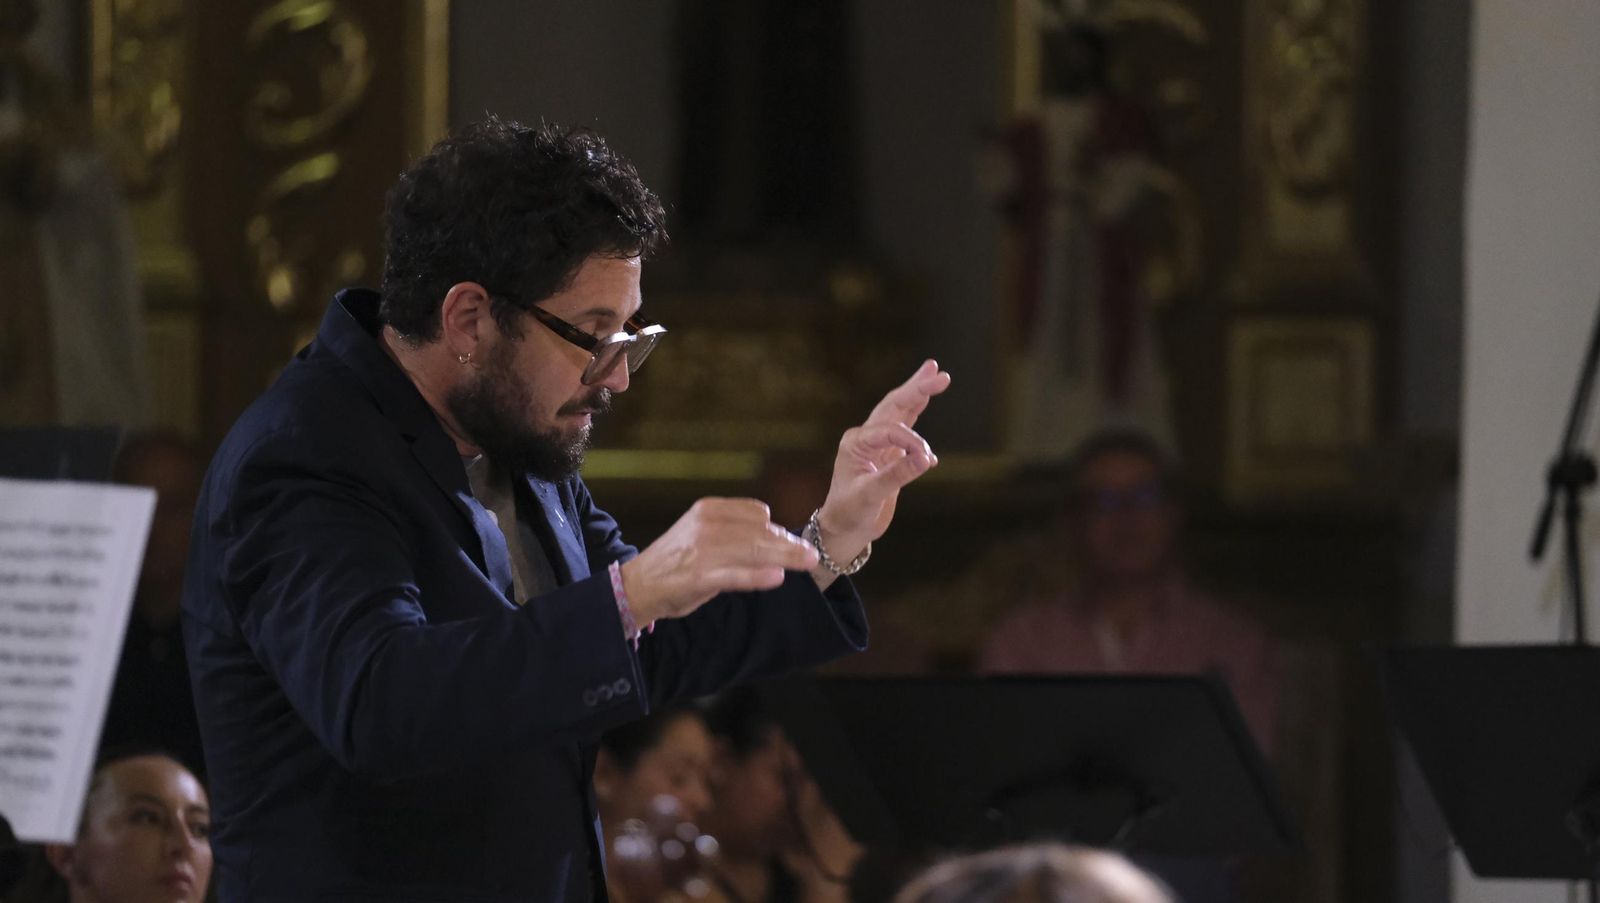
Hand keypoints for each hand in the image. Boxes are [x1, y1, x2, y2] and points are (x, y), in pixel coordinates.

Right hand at [621, 498, 818, 624]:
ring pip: (754, 551)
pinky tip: (777, 577)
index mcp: (709, 509)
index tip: (791, 543)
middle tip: (811, 555)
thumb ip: (734, 531)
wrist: (637, 584)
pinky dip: (758, 576)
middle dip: (789, 545)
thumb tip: (775, 535)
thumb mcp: (702, 533)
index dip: (777, 529)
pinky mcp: (700, 576)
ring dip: (785, 557)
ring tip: (807, 563)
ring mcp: (703, 550)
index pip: (756, 513)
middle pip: (760, 532)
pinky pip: (736, 574)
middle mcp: (707, 524)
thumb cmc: (676, 561)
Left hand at [812, 360, 951, 578]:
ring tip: (935, 374)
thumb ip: (898, 475)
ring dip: (917, 393)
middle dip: (916, 388)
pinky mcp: (888, 454)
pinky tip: (928, 404)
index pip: (890, 430)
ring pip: (900, 412)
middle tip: (937, 371)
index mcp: (856, 442)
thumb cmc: (849, 513)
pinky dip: (918, 416)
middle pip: (894, 405)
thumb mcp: (871, 495)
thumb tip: (927, 459)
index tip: (926, 460)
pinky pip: (905, 430)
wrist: (843, 529)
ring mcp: (876, 444)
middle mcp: (865, 438)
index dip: (911, 442)